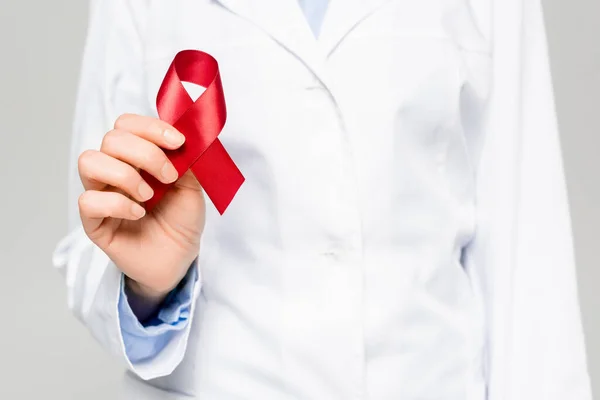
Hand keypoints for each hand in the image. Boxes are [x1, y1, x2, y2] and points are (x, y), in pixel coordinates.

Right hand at [77, 114, 204, 300]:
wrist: (179, 258)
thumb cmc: (181, 221)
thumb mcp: (192, 187)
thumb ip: (186, 161)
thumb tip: (186, 137)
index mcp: (137, 156)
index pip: (128, 124)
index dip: (151, 127)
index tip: (178, 143)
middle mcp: (115, 169)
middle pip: (112, 139)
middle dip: (145, 153)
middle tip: (168, 177)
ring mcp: (102, 193)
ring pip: (89, 162)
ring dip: (125, 174)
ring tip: (149, 195)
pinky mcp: (93, 221)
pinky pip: (88, 200)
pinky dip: (117, 203)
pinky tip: (139, 214)